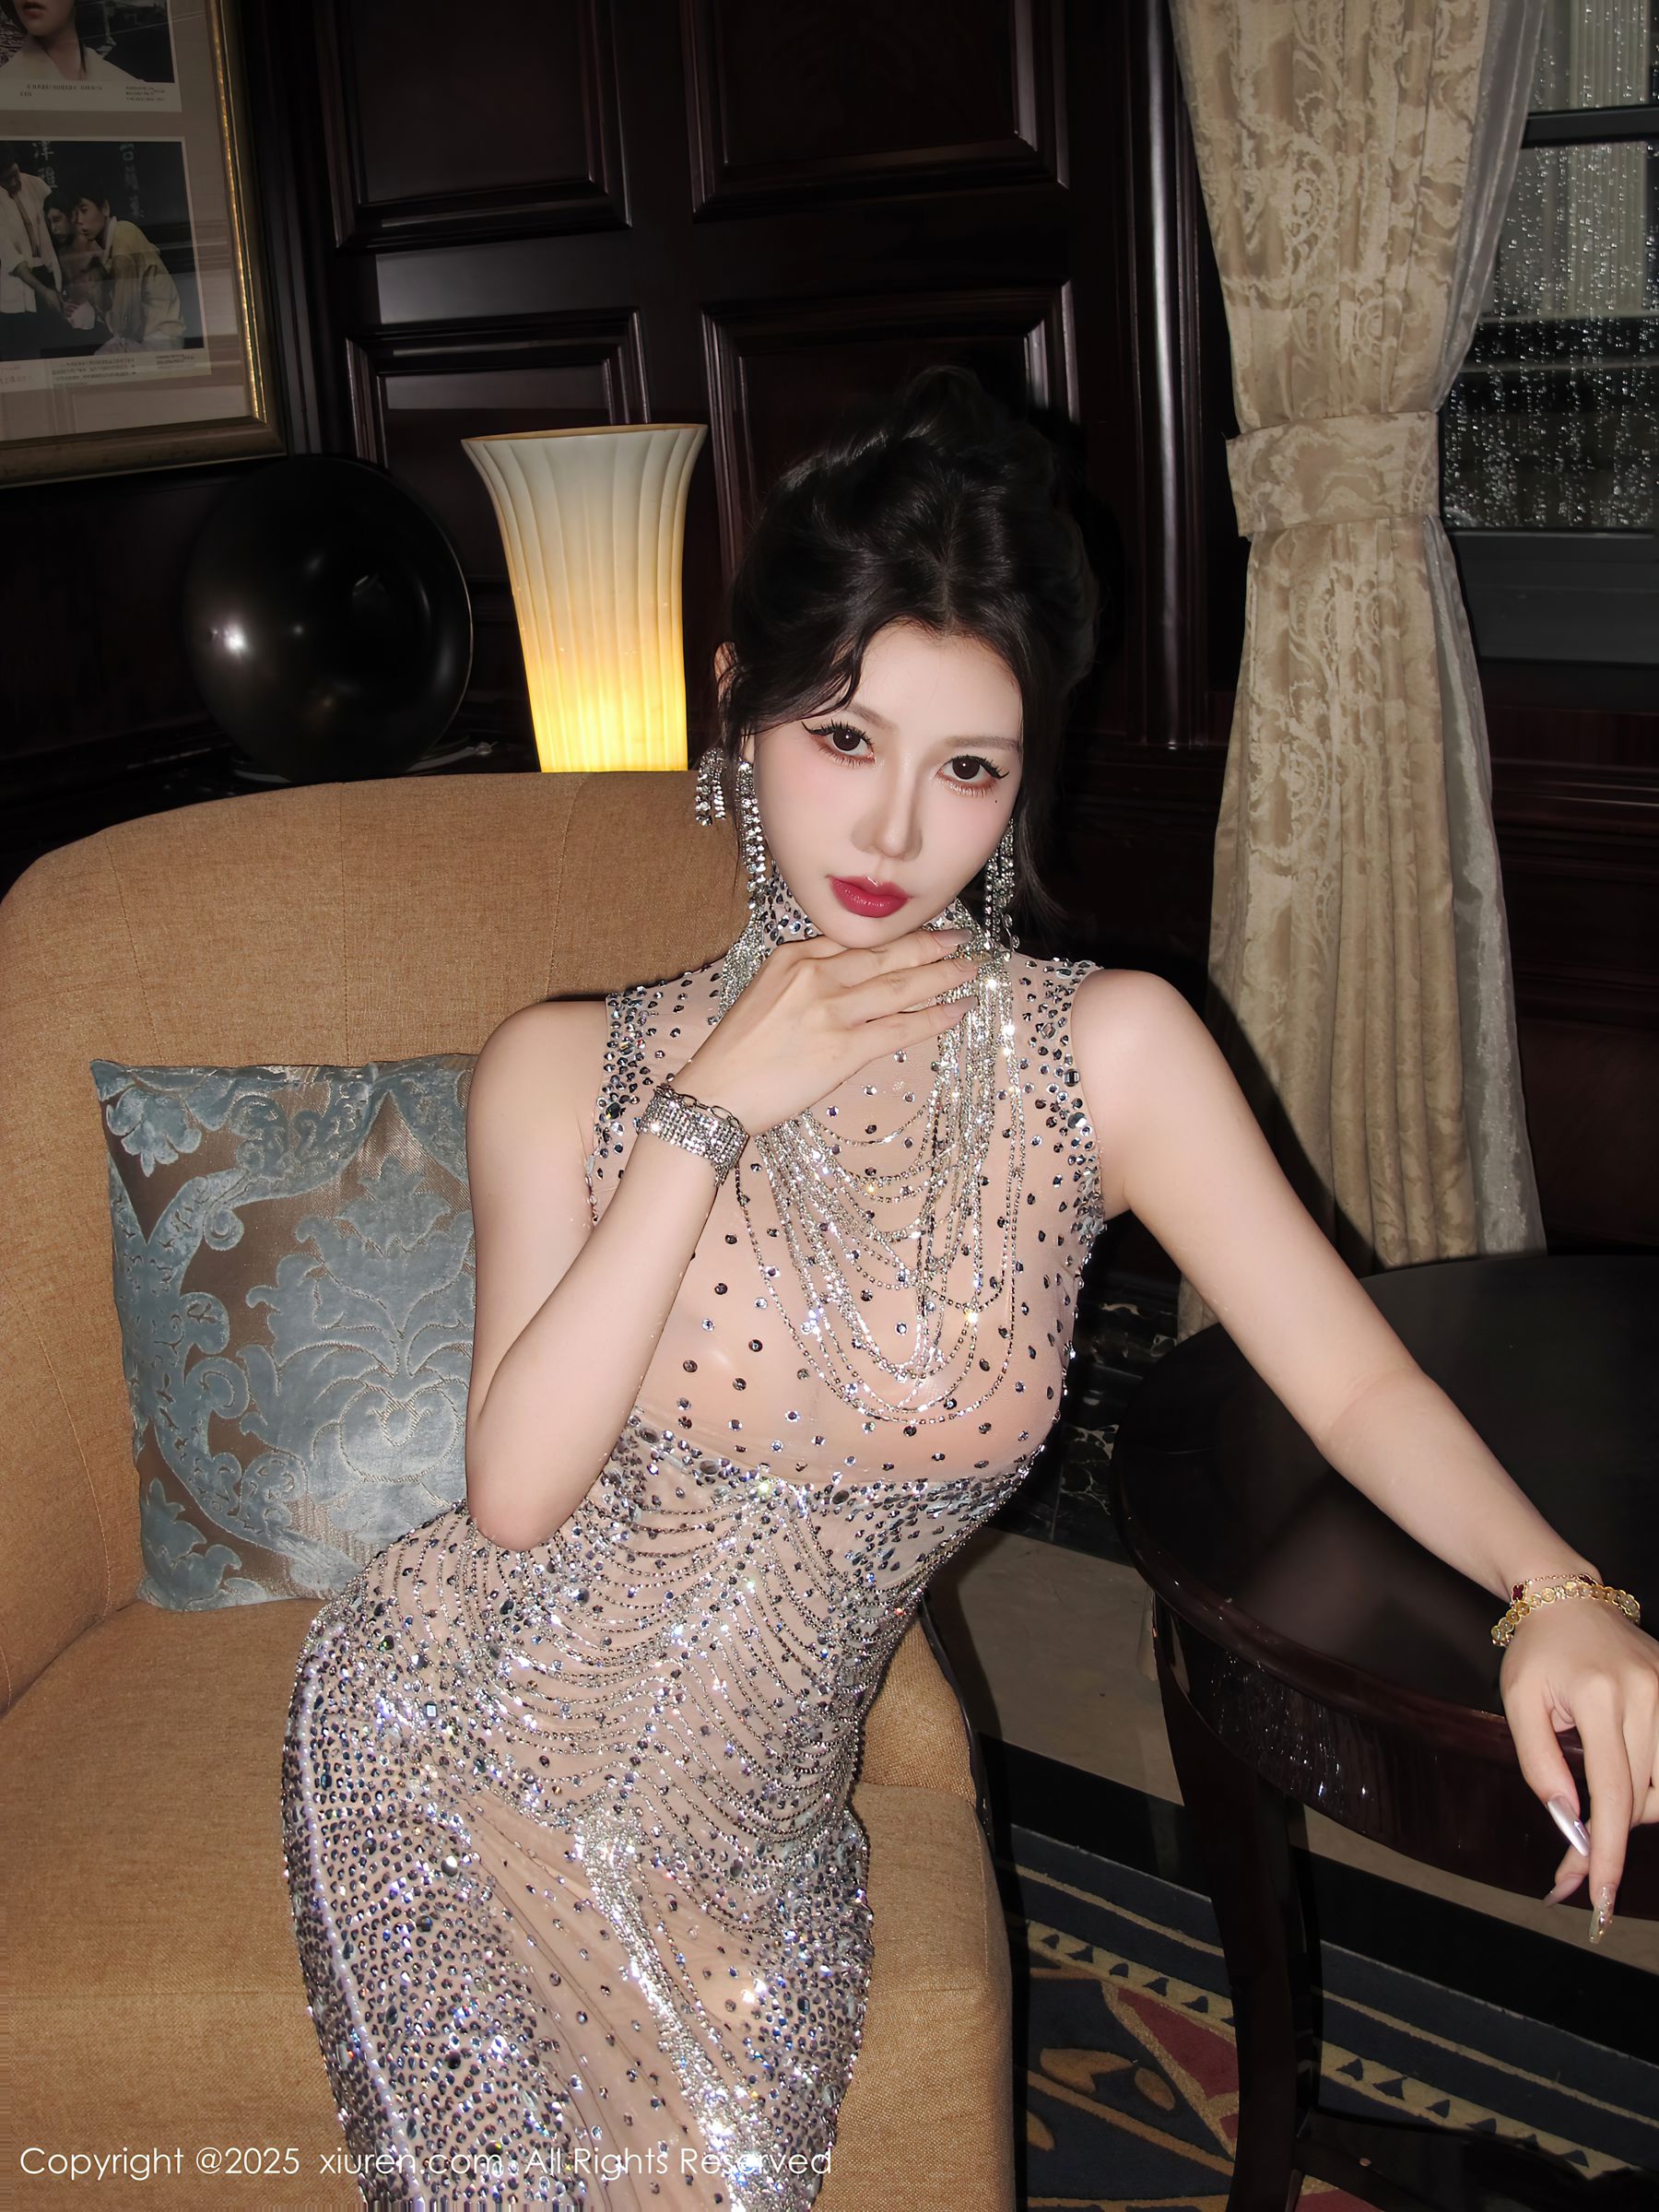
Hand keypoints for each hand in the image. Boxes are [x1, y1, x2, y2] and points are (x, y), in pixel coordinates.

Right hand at [678, 925, 987, 1135]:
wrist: (714, 1093)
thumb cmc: (736, 1051)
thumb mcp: (765, 993)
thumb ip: (805, 977)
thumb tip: (850, 979)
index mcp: (793, 955)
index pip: (858, 938)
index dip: (897, 933)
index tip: (924, 930)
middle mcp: (816, 974)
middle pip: (886, 954)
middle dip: (930, 945)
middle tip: (962, 940)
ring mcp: (831, 1010)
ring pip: (901, 985)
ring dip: (943, 975)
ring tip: (972, 970)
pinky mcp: (843, 1048)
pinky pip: (901, 1026)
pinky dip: (935, 1016)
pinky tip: (959, 1009)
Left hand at [1498, 1597, 1658, 1936]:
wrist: (1568, 1599)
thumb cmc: (1537, 1653)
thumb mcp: (1519, 1701)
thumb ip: (1540, 1762)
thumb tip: (1567, 1818)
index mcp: (1598, 1696)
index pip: (1611, 1792)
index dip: (1608, 1850)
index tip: (1601, 1894)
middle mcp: (1646, 1696)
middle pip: (1641, 1798)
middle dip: (1611, 1839)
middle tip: (1578, 1865)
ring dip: (1635, 1811)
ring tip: (1602, 1799)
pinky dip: (1654, 1789)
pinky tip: (1629, 1785)